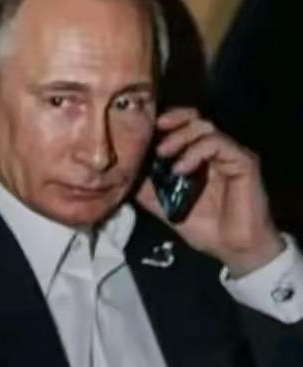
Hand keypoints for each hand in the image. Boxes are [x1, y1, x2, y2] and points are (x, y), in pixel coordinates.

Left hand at [135, 107, 283, 277]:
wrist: (232, 248)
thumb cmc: (204, 227)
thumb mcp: (164, 206)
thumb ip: (147, 188)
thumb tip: (123, 175)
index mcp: (197, 156)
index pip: (181, 126)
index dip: (162, 123)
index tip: (142, 129)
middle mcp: (215, 150)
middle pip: (194, 118)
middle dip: (171, 120)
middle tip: (153, 132)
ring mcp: (230, 154)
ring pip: (205, 127)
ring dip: (180, 136)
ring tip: (163, 153)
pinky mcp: (244, 161)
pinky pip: (218, 144)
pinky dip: (196, 152)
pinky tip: (181, 169)